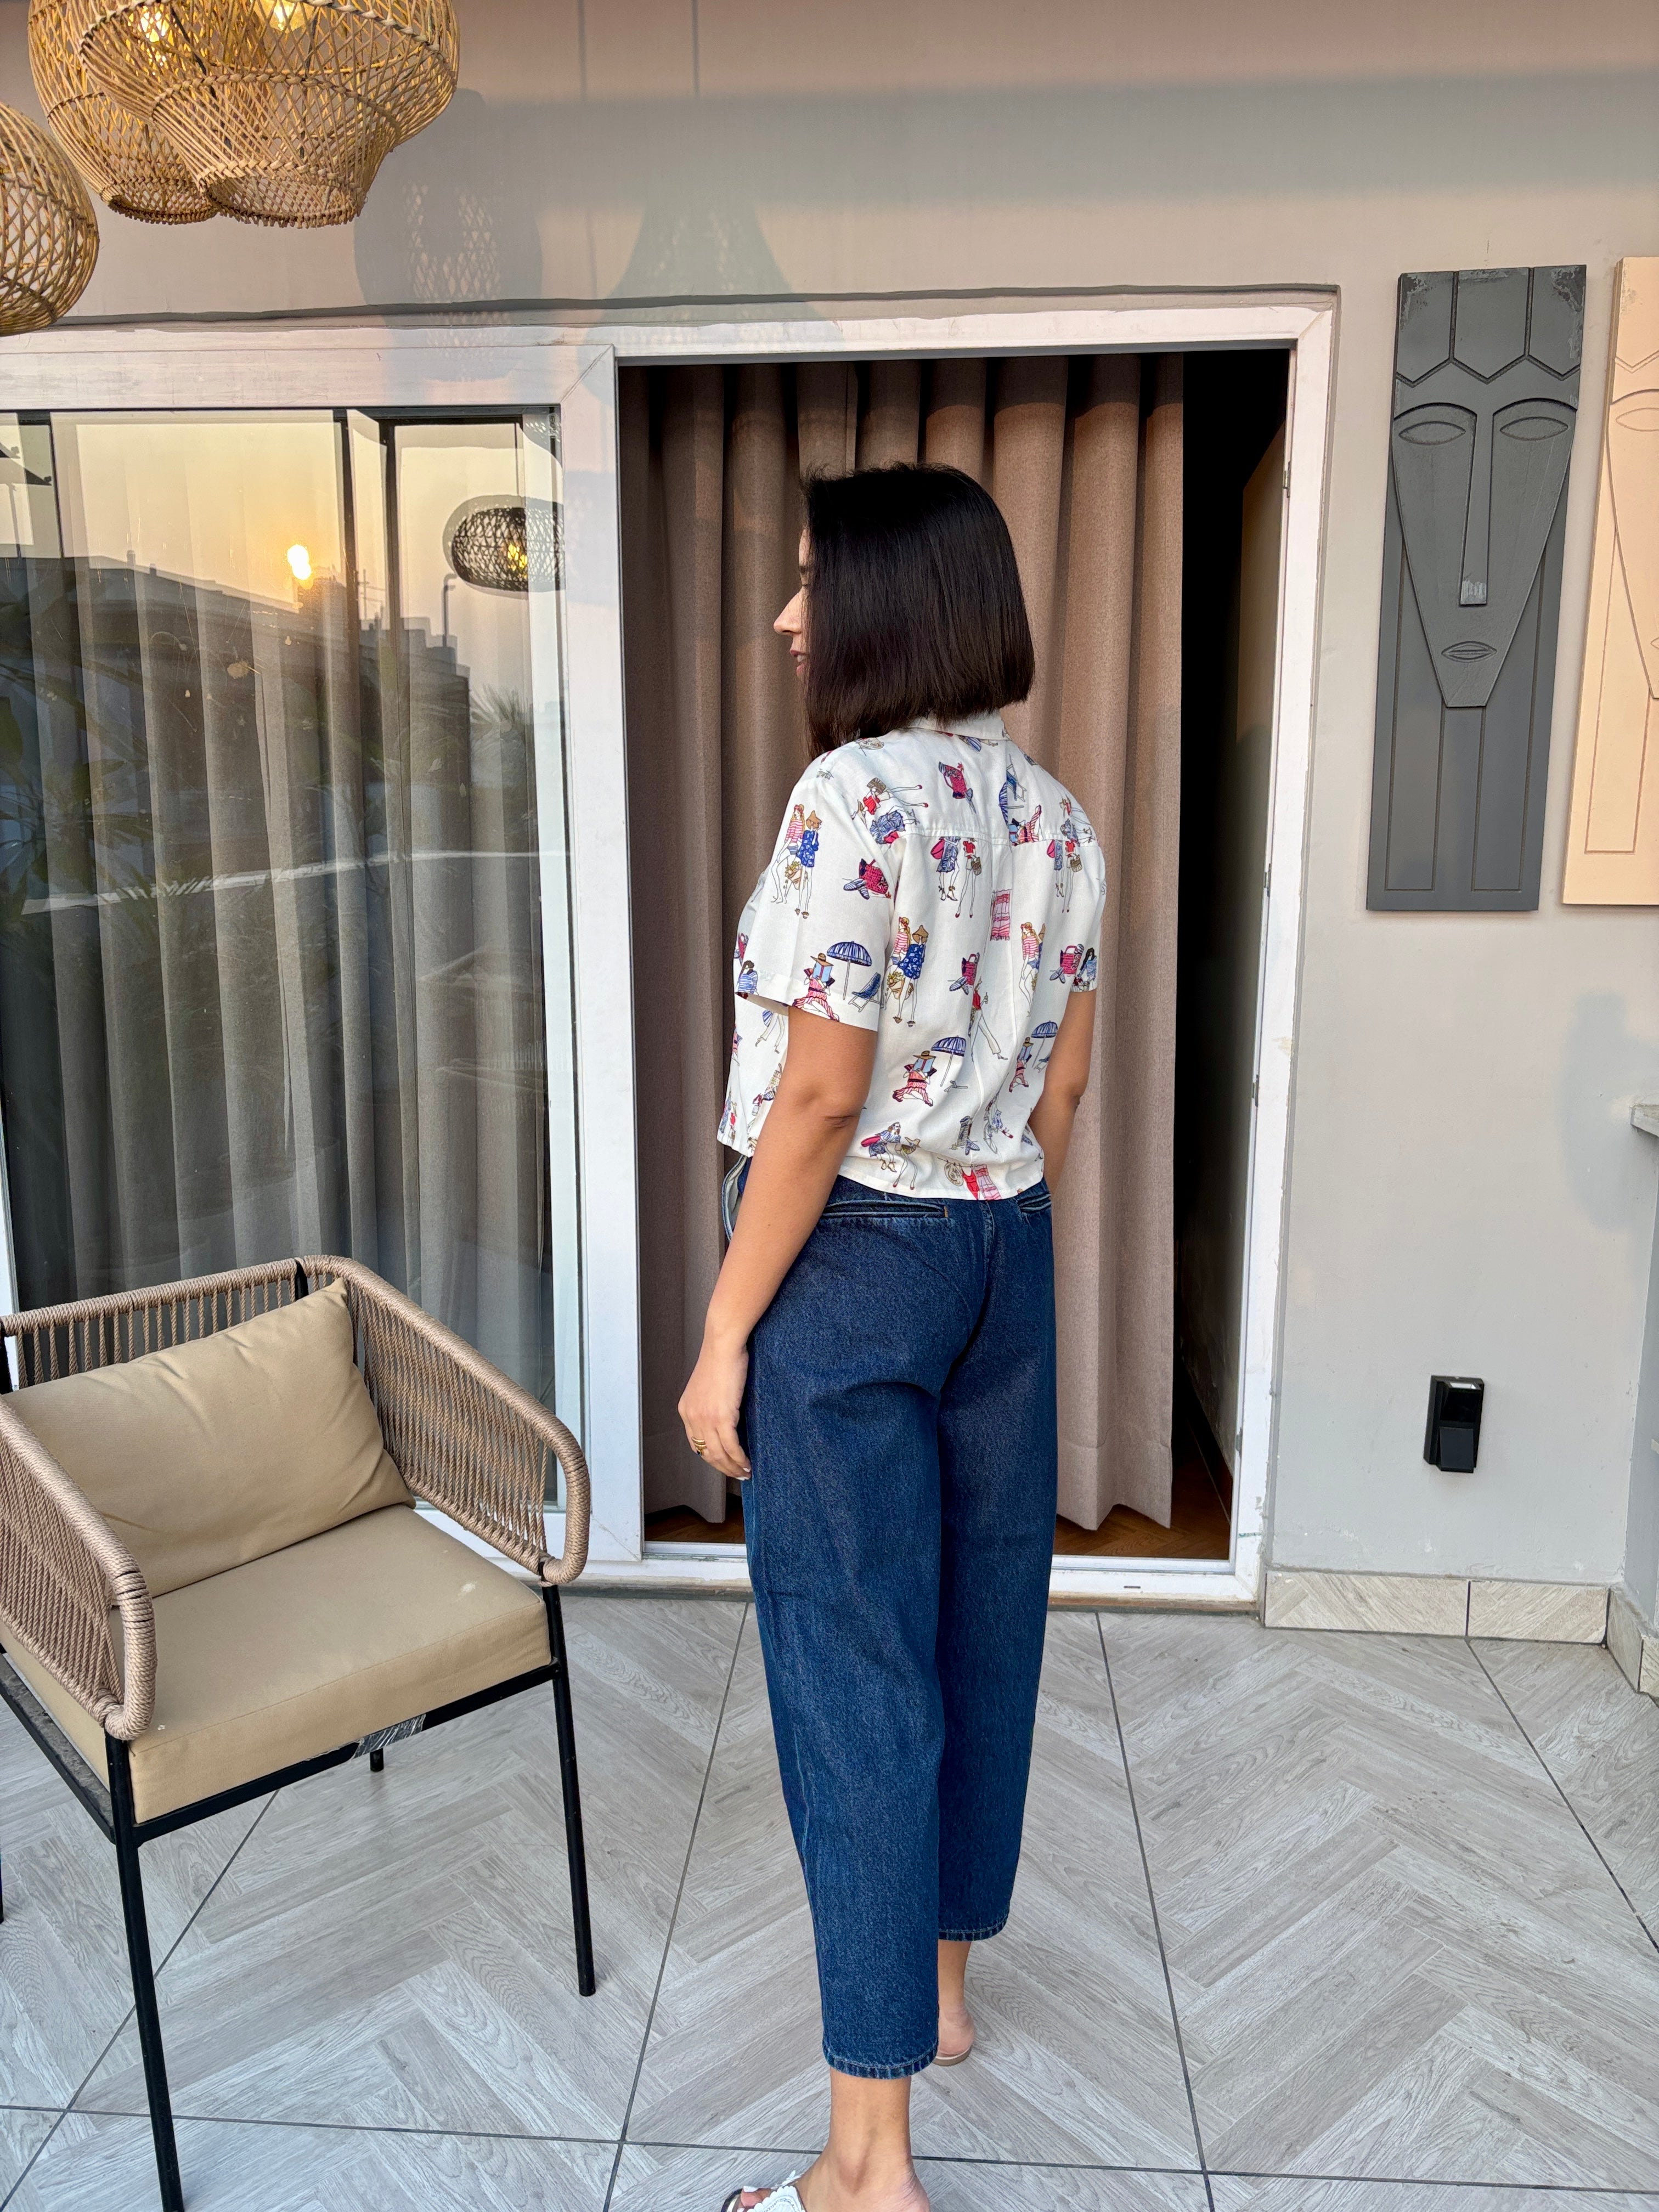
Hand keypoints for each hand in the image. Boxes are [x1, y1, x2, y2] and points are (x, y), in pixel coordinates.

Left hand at [678, 1333, 751, 1481]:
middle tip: (738, 1474)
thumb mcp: (708, 1385)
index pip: (696, 1443)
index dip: (711, 1457)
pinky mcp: (721, 1417)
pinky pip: (731, 1447)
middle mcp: (692, 1417)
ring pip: (719, 1454)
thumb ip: (710, 1403)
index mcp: (686, 1410)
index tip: (724, 1464)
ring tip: (746, 1472)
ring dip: (733, 1467)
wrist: (723, 1344)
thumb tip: (725, 1418)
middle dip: (723, 1467)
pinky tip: (747, 1464)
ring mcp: (705, 1419)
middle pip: (706, 1453)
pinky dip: (740, 1459)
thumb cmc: (721, 1358)